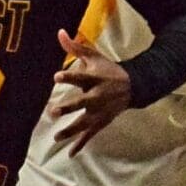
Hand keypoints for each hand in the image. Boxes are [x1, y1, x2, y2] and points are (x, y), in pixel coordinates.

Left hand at [49, 30, 131, 155]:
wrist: (133, 86)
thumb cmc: (108, 70)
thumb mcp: (94, 56)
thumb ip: (75, 47)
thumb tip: (60, 32)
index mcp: (95, 79)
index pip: (80, 77)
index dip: (69, 76)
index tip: (56, 76)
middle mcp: (97, 96)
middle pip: (81, 103)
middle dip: (68, 108)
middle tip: (53, 112)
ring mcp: (99, 111)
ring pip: (84, 122)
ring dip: (70, 130)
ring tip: (56, 137)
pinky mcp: (101, 122)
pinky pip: (90, 135)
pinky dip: (80, 144)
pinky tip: (70, 153)